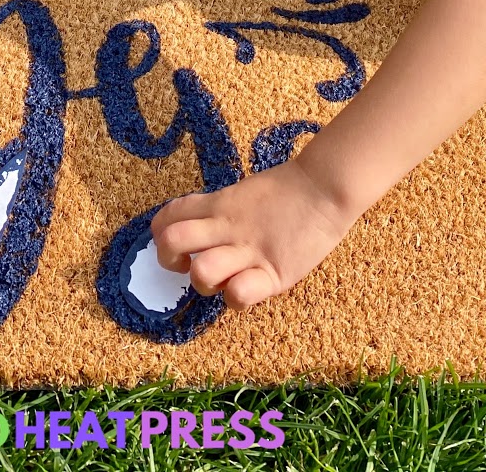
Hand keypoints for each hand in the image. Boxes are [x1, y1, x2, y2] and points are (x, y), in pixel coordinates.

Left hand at [150, 159, 356, 307]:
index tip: (180, 244)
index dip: (161, 235)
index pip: (165, 218)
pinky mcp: (273, 274)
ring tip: (220, 278)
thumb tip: (195, 232)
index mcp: (216, 205)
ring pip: (200, 273)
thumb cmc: (285, 192)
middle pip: (171, 242)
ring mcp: (248, 251)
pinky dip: (236, 297)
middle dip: (169, 260)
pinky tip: (247, 287)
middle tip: (187, 264)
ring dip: (204, 282)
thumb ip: (217, 211)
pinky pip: (237, 295)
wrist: (325, 188)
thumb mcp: (241, 194)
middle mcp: (225, 226)